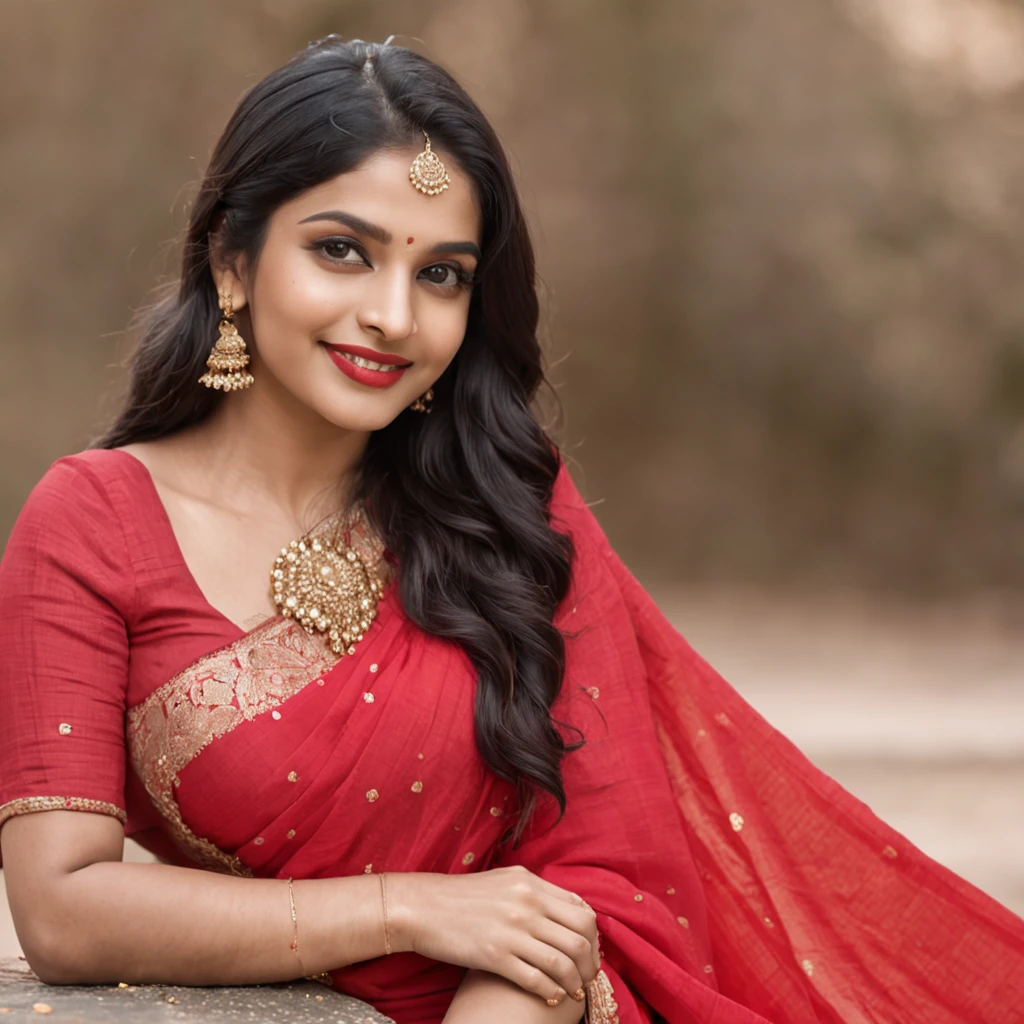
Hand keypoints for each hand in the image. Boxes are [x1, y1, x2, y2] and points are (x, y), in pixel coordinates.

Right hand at [388, 866, 599, 1005]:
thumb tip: (568, 909)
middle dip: (590, 963)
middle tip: (588, 976)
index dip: (593, 937)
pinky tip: (551, 996)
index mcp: (530, 883)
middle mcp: (526, 904)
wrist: (423, 907)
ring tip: (574, 991)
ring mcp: (512, 931)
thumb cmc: (463, 895)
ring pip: (562, 962)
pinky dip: (551, 991)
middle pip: (580, 937)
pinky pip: (536, 980)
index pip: (581, 910)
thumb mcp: (505, 880)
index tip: (590, 952)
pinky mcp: (495, 956)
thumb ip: (536, 892)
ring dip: (575, 982)